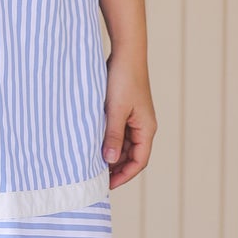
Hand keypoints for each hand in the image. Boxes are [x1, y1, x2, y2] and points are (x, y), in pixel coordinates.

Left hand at [101, 52, 155, 187]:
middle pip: (131, 156)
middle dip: (116, 168)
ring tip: (91, 164)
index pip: (139, 162)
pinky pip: (117, 132)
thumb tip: (110, 161)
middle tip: (95, 178)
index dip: (124, 176)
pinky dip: (107, 141)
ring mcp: (134, 119)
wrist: (125, 53)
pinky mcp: (125, 111)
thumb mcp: (116, 111)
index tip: (106, 185)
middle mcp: (143, 126)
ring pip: (123, 145)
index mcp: (146, 129)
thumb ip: (113, 136)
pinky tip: (92, 145)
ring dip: (110, 155)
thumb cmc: (123, 80)